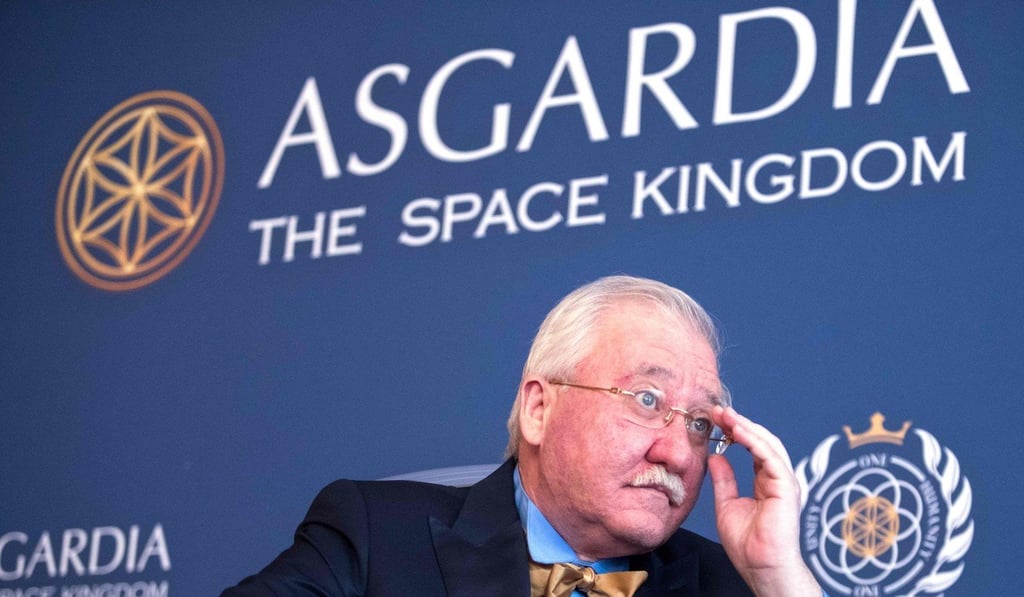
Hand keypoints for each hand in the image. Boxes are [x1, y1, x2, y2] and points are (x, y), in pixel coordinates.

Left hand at [708, 405, 821, 596]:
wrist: (761, 568)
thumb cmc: (748, 545)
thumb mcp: (727, 505)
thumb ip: (724, 480)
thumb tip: (715, 457)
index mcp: (766, 483)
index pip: (753, 448)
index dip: (736, 431)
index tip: (716, 419)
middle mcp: (778, 479)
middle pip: (762, 441)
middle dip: (740, 423)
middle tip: (719, 410)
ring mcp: (785, 482)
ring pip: (768, 445)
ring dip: (746, 427)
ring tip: (726, 415)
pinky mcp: (787, 488)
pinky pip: (771, 458)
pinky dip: (754, 442)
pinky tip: (737, 431)